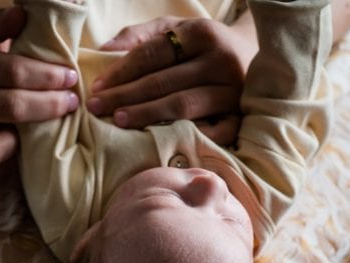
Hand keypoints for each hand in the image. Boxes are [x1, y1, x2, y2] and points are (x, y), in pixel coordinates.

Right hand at [0, 6, 78, 171]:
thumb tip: (21, 16)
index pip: (11, 71)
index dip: (45, 76)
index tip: (70, 76)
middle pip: (10, 107)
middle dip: (48, 104)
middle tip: (71, 101)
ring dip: (32, 134)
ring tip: (54, 122)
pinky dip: (14, 153)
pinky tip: (28, 138)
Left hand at [87, 15, 257, 144]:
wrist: (253, 58)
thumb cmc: (202, 47)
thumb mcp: (176, 30)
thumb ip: (141, 37)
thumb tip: (103, 50)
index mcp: (202, 33)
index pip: (154, 53)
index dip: (122, 70)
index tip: (96, 87)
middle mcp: (220, 60)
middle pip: (164, 81)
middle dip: (126, 96)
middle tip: (97, 108)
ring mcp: (232, 91)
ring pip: (182, 106)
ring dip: (147, 116)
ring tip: (119, 121)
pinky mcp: (240, 117)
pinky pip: (209, 133)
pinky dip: (185, 138)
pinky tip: (160, 144)